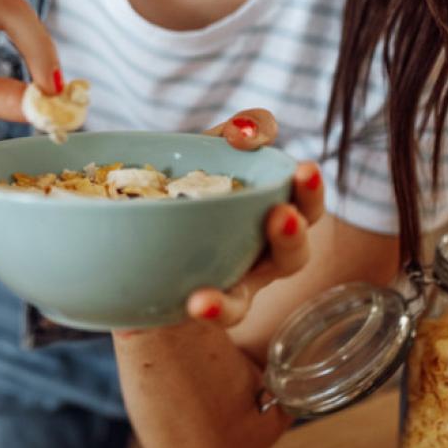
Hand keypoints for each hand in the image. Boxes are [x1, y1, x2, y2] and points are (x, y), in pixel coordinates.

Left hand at [187, 109, 325, 325]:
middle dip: (292, 235)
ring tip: (217, 288)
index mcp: (268, 216)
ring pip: (243, 301)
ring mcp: (228, 288)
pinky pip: (206, 317)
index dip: (308, 189)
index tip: (304, 169)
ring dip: (235, 295)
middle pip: (291, 255)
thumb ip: (230, 134)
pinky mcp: (196, 310)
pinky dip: (209, 310)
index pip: (302, 203)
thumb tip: (246, 129)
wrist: (139, 249)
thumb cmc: (186, 192)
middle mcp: (256, 259)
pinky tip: (197, 303)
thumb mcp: (206, 154)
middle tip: (282, 215)